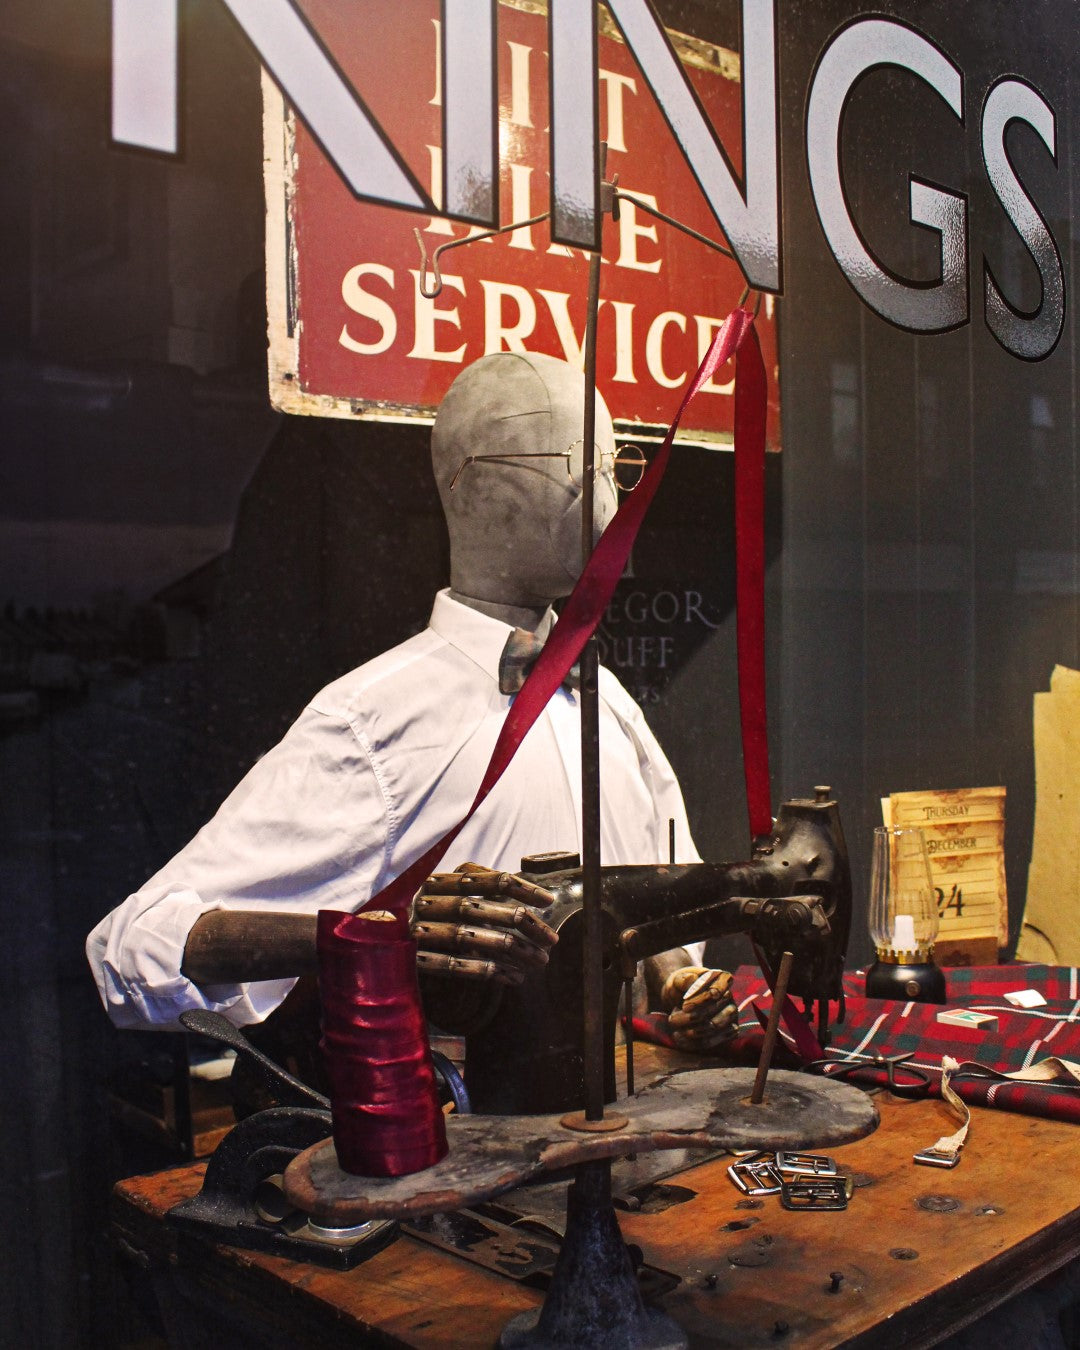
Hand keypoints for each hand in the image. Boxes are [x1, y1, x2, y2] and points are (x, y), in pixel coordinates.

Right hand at [411, 863, 557, 986]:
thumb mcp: (437, 893)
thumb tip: (519, 893)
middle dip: (520, 922)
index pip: (481, 878)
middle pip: (479, 908)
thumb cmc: (413, 915)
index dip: (517, 887)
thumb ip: (469, 887)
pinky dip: (485, 971)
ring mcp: (416, 931)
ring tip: (539, 961)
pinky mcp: (411, 960)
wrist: (366, 939)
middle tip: (551, 939)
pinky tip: (512, 977)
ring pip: (469, 937)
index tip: (548, 900)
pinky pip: (453, 965)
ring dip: (509, 949)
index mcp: (434, 881)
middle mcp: (424, 902)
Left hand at [660, 966, 737, 1051]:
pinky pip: (714, 1041)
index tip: (684, 1006)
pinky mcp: (728, 1031)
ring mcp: (731, 1015)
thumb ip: (683, 979)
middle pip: (712, 1011)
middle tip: (672, 1020)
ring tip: (675, 1031)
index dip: (699, 1001)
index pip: (714, 992)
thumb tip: (691, 979)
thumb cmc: (681, 987)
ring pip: (713, 1027)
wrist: (681, 999)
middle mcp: (729, 996)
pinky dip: (695, 1043)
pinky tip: (680, 1040)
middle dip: (690, 1018)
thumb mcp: (678, 979)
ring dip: (692, 1032)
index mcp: (721, 979)